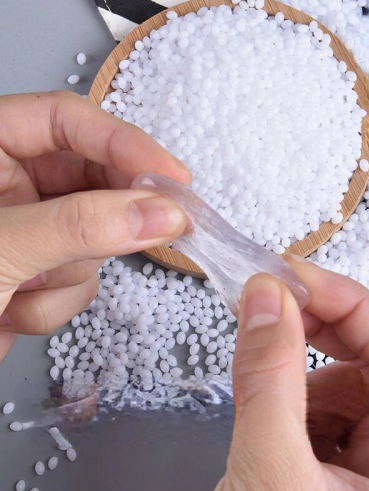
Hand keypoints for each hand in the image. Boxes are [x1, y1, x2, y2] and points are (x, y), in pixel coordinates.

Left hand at [0, 91, 189, 359]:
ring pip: (94, 236)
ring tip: (24, 292)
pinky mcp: (40, 270)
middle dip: (112, 214)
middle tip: (161, 226)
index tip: (173, 178)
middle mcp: (9, 182)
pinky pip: (81, 278)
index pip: (66, 121)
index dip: (124, 143)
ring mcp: (29, 228)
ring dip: (70, 273)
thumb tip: (164, 213)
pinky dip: (56, 303)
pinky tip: (15, 313)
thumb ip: (81, 225)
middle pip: (92, 178)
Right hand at [210, 257, 368, 490]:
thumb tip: (266, 300)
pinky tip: (272, 439)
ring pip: (345, 392)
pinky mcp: (346, 475)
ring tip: (267, 417)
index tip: (297, 278)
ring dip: (300, 385)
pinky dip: (293, 411)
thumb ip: (268, 377)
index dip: (351, 306)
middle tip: (274, 306)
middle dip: (319, 333)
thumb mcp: (268, 473)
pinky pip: (325, 417)